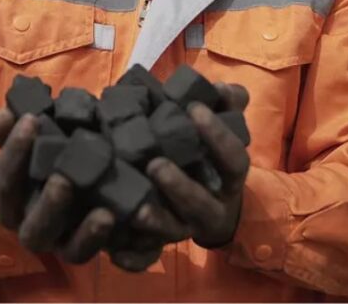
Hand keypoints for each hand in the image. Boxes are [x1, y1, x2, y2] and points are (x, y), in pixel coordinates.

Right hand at [0, 108, 187, 270]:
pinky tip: (117, 219)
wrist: (71, 186)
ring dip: (86, 234)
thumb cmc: (46, 157)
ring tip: (104, 214)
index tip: (32, 119)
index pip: (4, 181)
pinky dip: (105, 241)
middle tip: (63, 178)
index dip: (14, 151)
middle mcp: (32, 229)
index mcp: (12, 202)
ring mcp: (63, 244)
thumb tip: (3, 115)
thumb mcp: (30, 143)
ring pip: (69, 251)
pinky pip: (96, 254)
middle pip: (33, 228)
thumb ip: (12, 131)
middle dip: (49, 206)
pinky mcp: (89, 249)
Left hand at [145, 83, 250, 248]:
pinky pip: (147, 257)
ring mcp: (183, 228)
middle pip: (200, 204)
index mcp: (227, 178)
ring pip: (172, 232)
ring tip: (136, 208)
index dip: (217, 136)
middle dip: (181, 187)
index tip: (194, 109)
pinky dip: (132, 258)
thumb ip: (227, 106)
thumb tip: (227, 89)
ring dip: (156, 221)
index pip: (232, 160)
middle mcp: (209, 207)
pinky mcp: (158, 244)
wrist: (214, 208)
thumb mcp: (222, 129)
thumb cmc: (208, 156)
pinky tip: (114, 252)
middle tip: (156, 164)